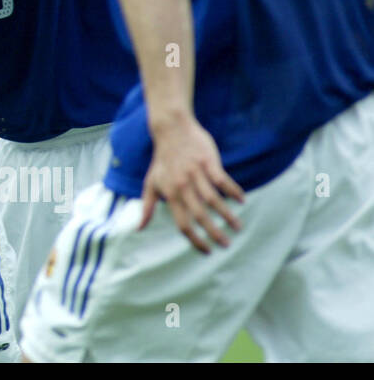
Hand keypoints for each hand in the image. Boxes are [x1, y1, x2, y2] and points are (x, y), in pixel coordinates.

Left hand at [140, 114, 245, 253]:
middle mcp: (182, 185)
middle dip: (213, 232)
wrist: (171, 130)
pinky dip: (232, 191)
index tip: (206, 250)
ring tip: (237, 227)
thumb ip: (147, 206)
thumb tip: (138, 227)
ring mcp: (196, 173)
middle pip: (199, 215)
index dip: (194, 239)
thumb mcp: (150, 182)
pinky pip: (222, 180)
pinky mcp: (208, 162)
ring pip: (213, 199)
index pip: (182, 222)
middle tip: (226, 244)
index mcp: (169, 193)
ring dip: (227, 215)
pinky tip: (242, 200)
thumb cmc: (162, 159)